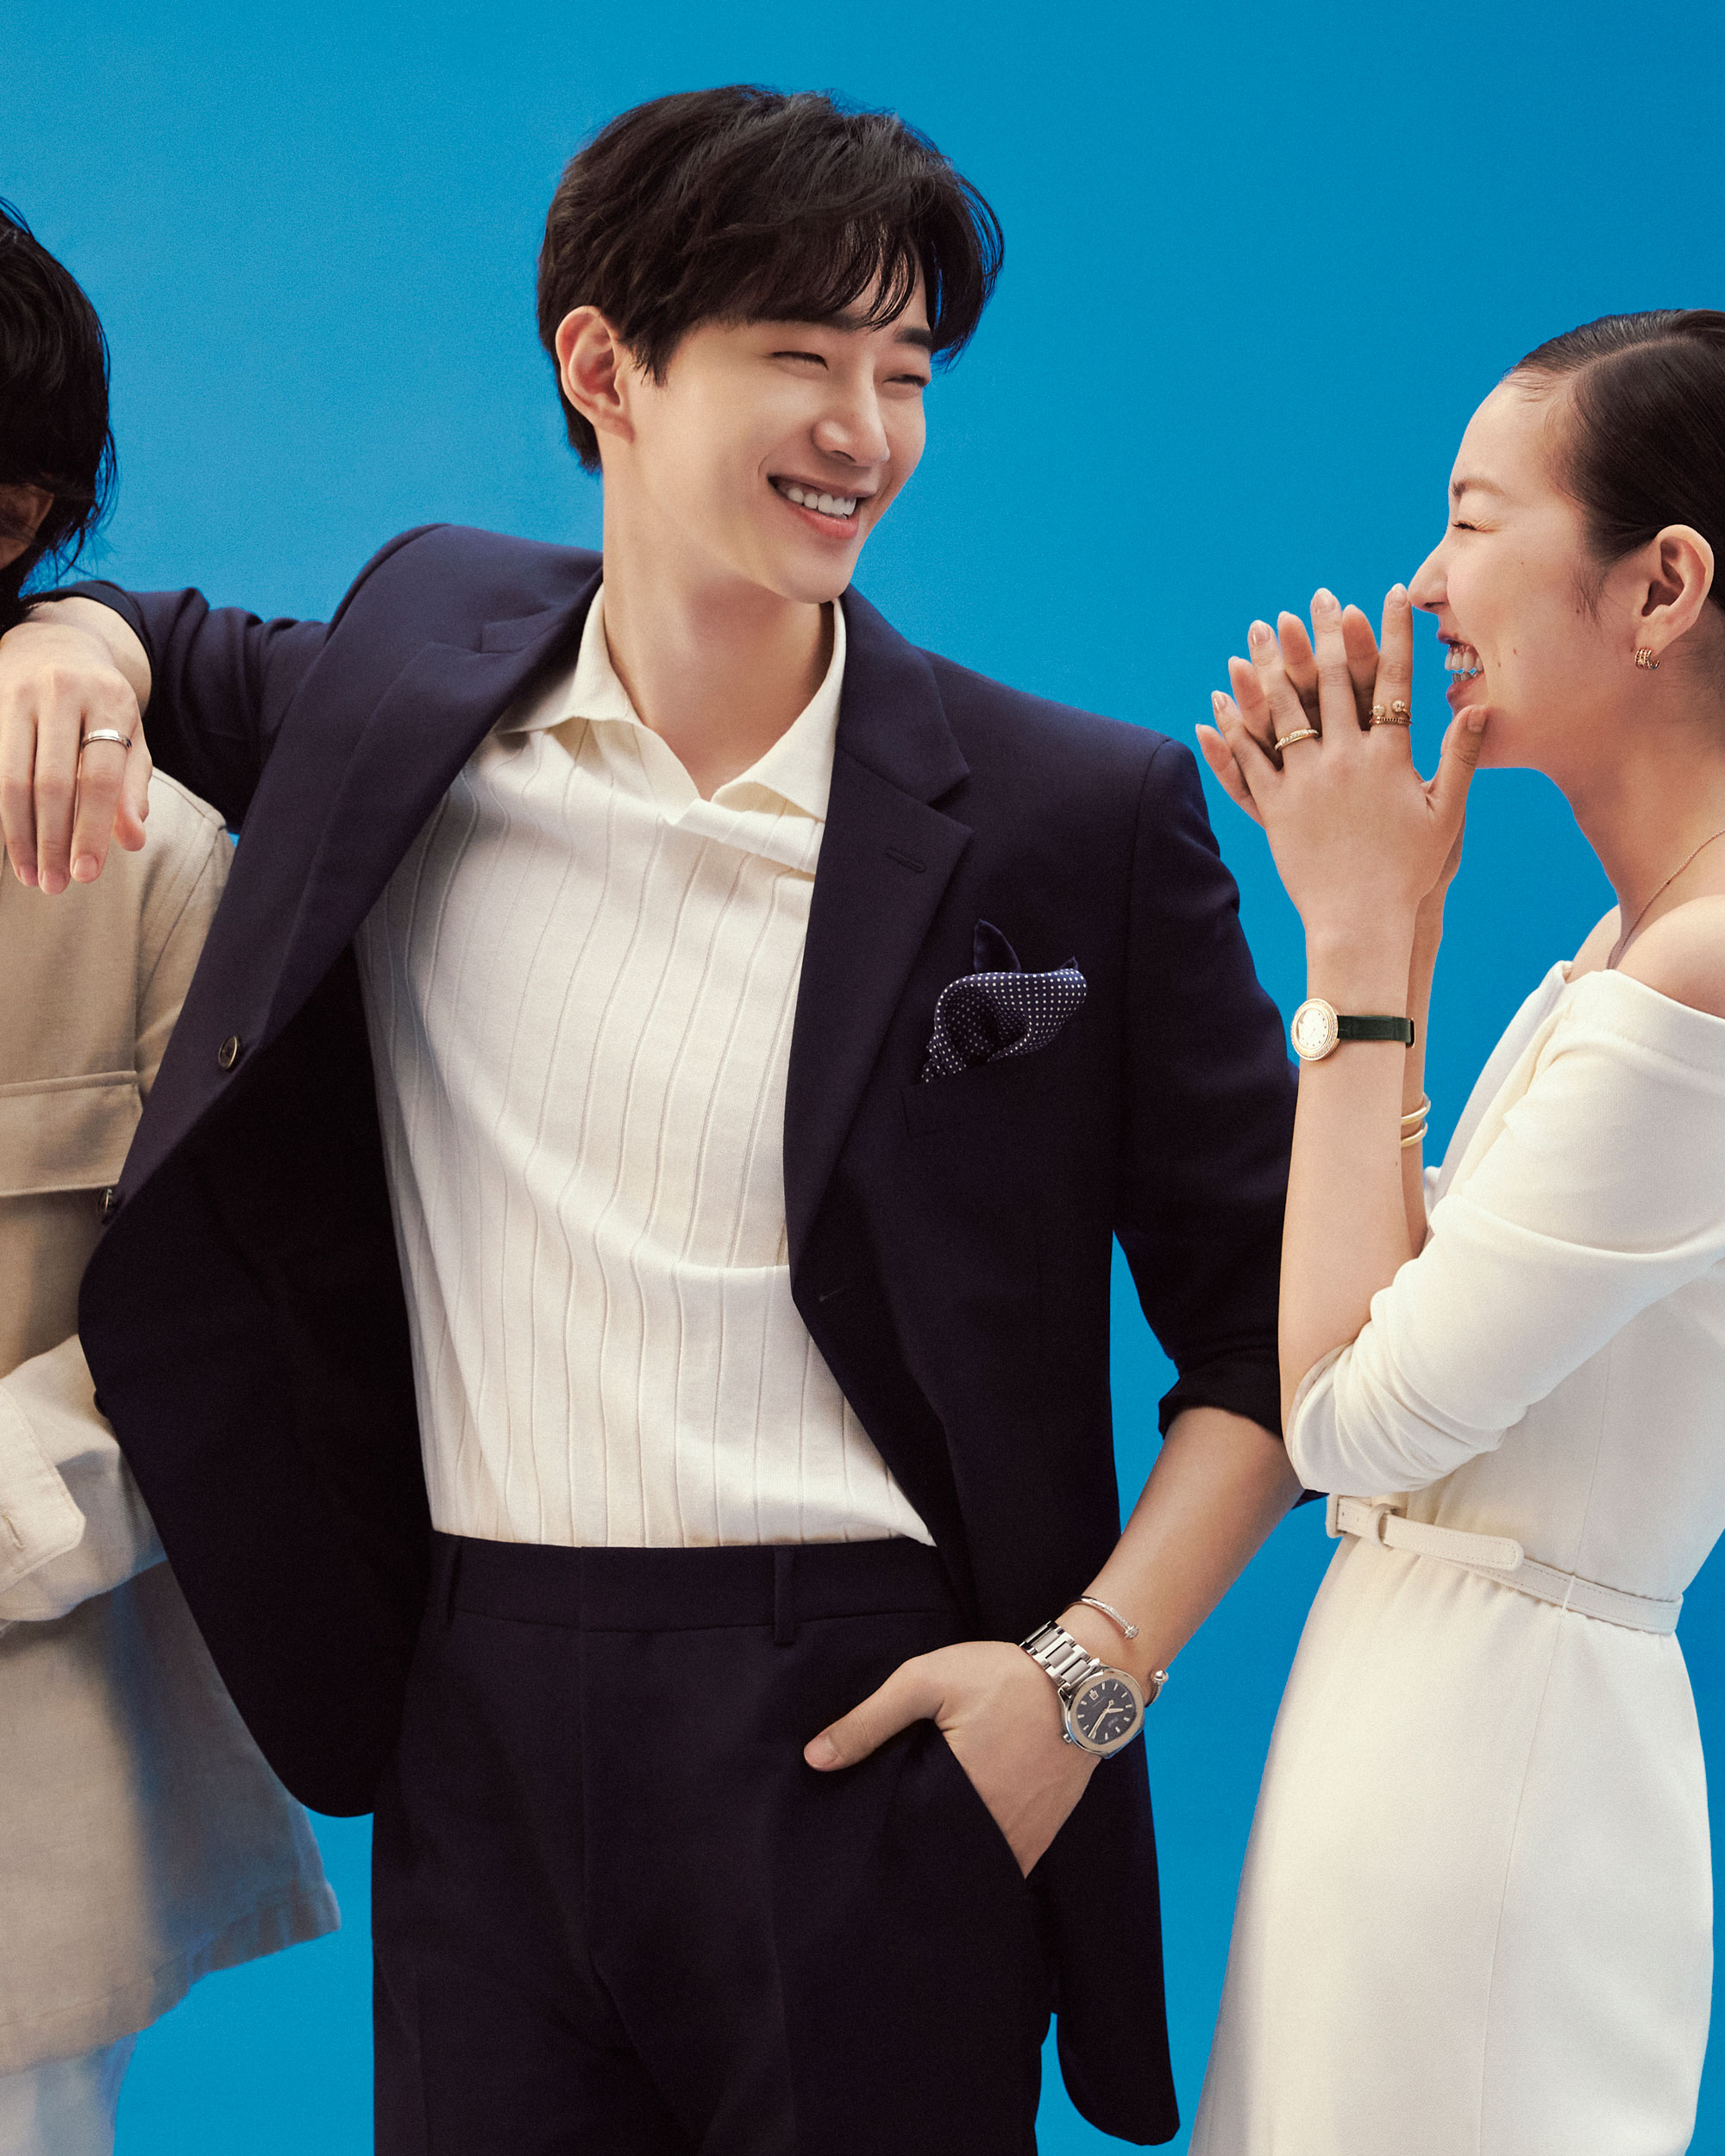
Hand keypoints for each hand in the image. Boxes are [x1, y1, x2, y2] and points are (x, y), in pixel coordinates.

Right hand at [0, 615, 151, 891]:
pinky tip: (10, 840)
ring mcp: (17, 694)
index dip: (92, 831)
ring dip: (19, 834)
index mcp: (108, 700)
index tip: (86, 875)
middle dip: (53, 841)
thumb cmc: (100, 704)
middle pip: (52, 783)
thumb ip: (132, 787)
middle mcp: (61, 691)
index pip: (99, 778)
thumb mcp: (130, 736)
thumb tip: (132, 840)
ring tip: (30, 874)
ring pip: (11, 778)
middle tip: (54, 886)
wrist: (55, 642)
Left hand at [804, 1638, 1094, 1875]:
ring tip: (920, 1841)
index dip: (880, 1845)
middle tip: (885, 1844)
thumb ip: (869, 1720)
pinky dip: (980, 1854)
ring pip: (970, 1866)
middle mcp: (992, 1830)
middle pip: (936, 1862)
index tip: (859, 1841)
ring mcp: (1023, 1839)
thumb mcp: (927, 1682)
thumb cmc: (1004, 1677)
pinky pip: (1003, 1861)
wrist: (1086, 1680)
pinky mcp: (1042, 1835)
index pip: (903, 1843)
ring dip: (946, 1858)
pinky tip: (960, 1834)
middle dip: (911, 1856)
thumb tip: (815, 1759)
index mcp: (958, 1796)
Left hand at [1196, 586, 1483, 943]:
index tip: (1392, 596)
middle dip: (1327, 636)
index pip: (1393, 681)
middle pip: (1332, 684)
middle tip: (1317, 599)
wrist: (1362, 920)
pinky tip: (1220, 702)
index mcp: (1388, 757)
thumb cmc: (1411, 872)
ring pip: (1282, 713)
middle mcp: (1344, 761)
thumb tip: (1479, 707)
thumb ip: (1459, 757)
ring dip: (1271, 668)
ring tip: (1260, 632)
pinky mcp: (1274, 810)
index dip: (1393, 635)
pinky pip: (1248, 762)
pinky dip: (1232, 730)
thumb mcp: (1446, 814)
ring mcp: (1304, 783)